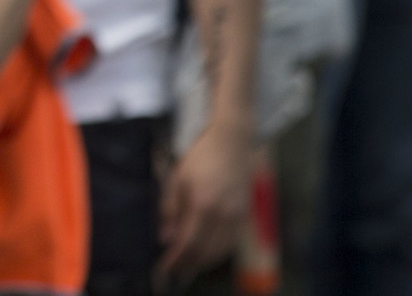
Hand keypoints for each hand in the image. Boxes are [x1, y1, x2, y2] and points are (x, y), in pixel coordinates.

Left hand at [158, 123, 248, 280]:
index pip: (188, 244)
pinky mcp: (245, 215)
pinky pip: (231, 243)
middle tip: (174, 268)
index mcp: (202, 205)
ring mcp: (237, 216)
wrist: (233, 142)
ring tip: (188, 263)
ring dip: (203, 261)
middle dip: (188, 264)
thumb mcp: (177, 178)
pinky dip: (218, 252)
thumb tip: (165, 238)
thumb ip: (170, 209)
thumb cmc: (201, 157)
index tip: (165, 267)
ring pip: (220, 251)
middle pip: (205, 252)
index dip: (176, 260)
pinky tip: (207, 251)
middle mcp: (223, 215)